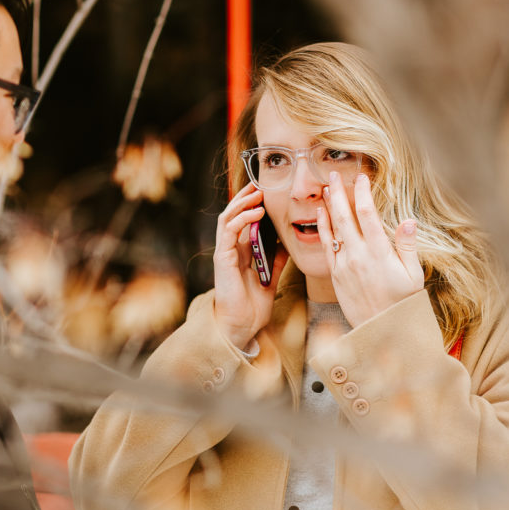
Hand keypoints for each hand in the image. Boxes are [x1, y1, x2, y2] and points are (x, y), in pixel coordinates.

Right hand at [213, 183, 288, 349]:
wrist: (242, 326)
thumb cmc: (253, 305)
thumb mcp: (270, 276)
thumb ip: (276, 259)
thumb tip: (286, 242)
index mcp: (241, 252)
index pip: (244, 219)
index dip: (253, 203)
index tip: (267, 190)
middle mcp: (231, 249)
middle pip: (234, 213)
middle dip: (246, 197)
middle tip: (261, 184)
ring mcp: (225, 252)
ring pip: (228, 217)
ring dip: (243, 203)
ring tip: (258, 193)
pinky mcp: (222, 258)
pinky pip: (229, 231)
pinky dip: (241, 219)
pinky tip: (255, 213)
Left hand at [315, 171, 422, 326]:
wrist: (382, 332)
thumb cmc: (402, 303)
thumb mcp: (413, 275)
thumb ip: (407, 246)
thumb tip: (408, 220)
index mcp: (379, 253)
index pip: (368, 214)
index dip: (363, 192)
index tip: (361, 176)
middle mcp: (358, 256)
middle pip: (345, 217)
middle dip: (339, 193)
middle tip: (333, 173)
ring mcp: (344, 265)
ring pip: (333, 229)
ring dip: (329, 207)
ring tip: (326, 188)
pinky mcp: (335, 275)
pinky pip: (326, 246)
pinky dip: (323, 228)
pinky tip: (321, 215)